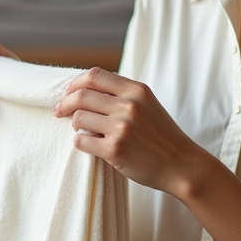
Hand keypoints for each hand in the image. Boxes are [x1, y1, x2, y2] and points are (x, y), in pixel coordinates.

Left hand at [53, 67, 208, 195]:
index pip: (94, 75)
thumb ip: (121, 94)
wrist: (181, 165)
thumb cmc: (161, 136)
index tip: (68, 93)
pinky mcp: (115, 149)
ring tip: (81, 130)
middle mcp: (129, 105)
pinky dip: (80, 141)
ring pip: (78, 118)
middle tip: (59, 111)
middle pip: (81, 95)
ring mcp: (122, 127)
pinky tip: (88, 144)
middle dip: (65, 103)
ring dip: (74, 124)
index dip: (75, 83)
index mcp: (136, 90)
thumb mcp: (147, 105)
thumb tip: (85, 89)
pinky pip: (81, 140)